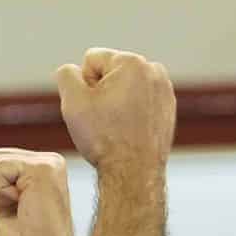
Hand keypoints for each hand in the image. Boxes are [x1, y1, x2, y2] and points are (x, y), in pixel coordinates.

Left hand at [0, 148, 75, 235]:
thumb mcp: (5, 214)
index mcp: (45, 169)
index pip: (0, 161)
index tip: (21, 210)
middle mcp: (50, 161)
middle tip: (22, 210)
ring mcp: (48, 163)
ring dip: (0, 191)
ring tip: (25, 208)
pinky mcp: (42, 168)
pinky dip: (2, 192)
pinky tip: (25, 204)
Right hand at [54, 48, 175, 176]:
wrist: (133, 174)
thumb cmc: (105, 140)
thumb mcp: (73, 102)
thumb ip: (66, 75)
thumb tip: (72, 71)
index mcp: (132, 62)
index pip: (91, 60)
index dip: (84, 85)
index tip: (93, 109)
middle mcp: (153, 70)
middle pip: (110, 72)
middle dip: (102, 91)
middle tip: (104, 121)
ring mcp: (164, 90)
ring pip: (125, 87)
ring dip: (116, 101)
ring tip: (116, 127)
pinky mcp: (169, 108)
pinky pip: (140, 102)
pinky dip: (132, 113)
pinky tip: (128, 132)